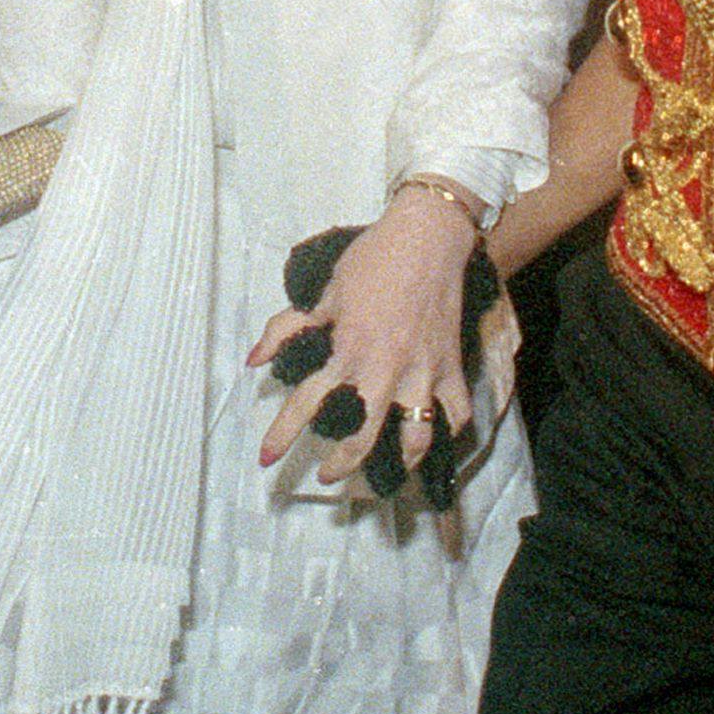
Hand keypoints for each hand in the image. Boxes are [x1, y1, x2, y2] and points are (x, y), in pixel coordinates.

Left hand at [249, 183, 478, 484]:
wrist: (428, 237)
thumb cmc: (373, 259)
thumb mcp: (324, 292)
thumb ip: (288, 328)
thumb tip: (256, 358)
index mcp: (348, 351)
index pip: (307, 402)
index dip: (282, 433)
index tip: (267, 457)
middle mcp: (385, 370)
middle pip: (362, 437)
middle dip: (341, 465)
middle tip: (328, 476)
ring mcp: (422, 373)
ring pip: (416, 437)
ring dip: (401, 460)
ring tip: (390, 471)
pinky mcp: (451, 367)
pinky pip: (456, 413)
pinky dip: (450, 430)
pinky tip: (437, 437)